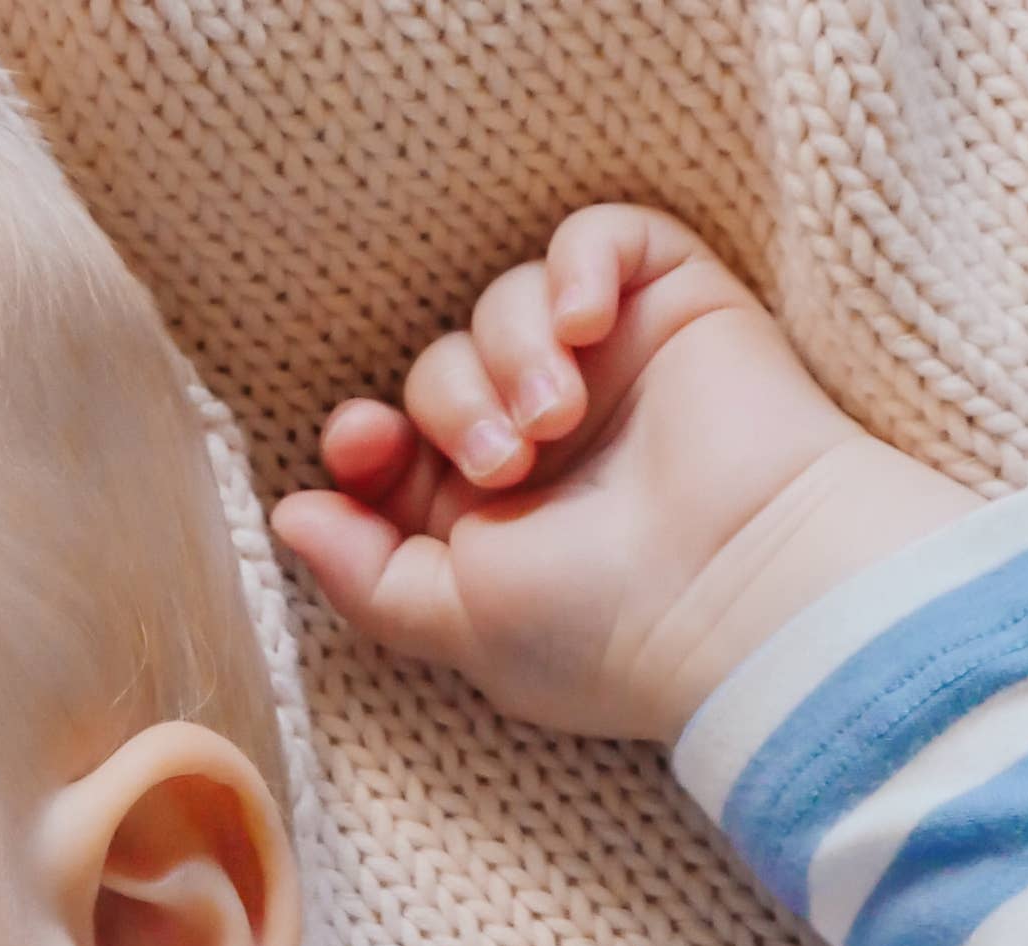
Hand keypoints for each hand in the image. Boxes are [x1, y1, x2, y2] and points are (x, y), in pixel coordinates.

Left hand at [272, 207, 981, 748]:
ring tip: (557, 419)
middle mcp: (545, 438)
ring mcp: (609, 367)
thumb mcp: (454, 621)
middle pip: (439, 368)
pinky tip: (584, 324)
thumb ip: (363, 576)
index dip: (363, 436)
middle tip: (504, 462)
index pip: (394, 446)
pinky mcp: (670, 302)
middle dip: (447, 404)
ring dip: (509, 352)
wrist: (737, 586)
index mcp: (490, 516)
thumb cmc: (602, 626)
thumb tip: (290, 515)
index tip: (366, 444)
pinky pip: (594, 237)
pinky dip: (574, 265)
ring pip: (505, 302)